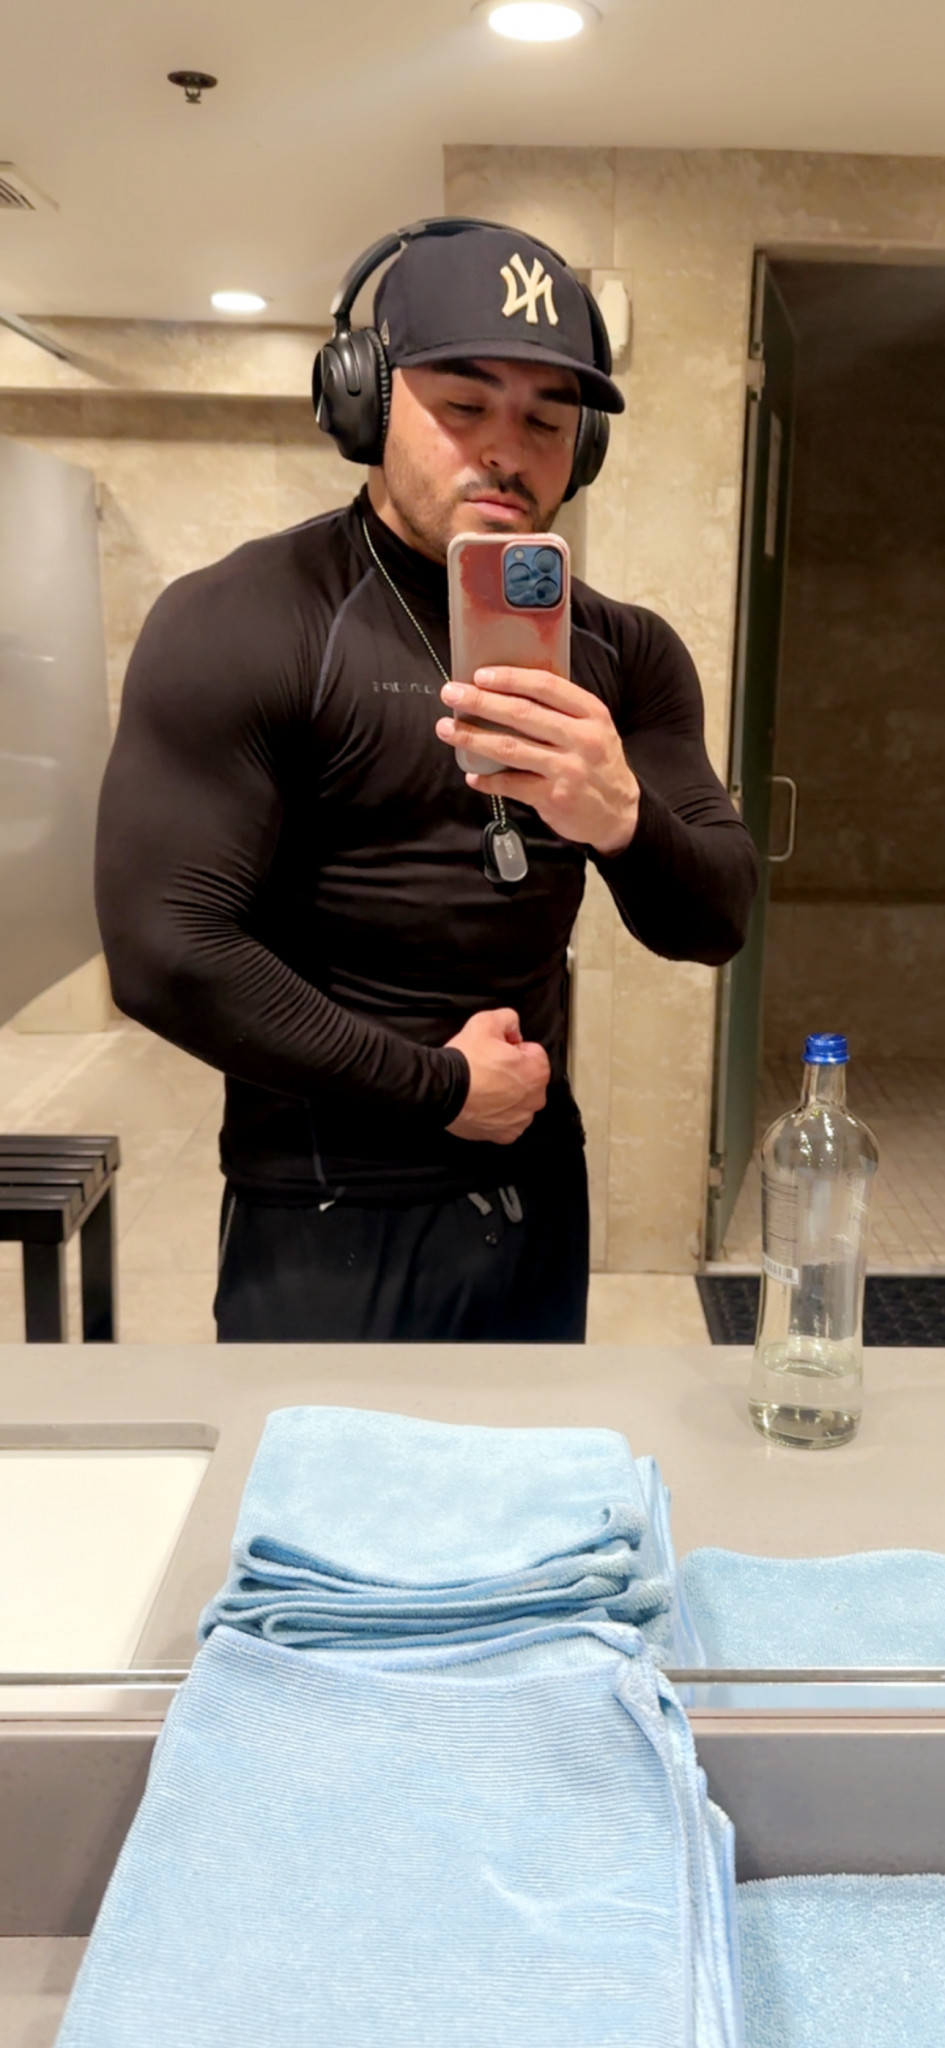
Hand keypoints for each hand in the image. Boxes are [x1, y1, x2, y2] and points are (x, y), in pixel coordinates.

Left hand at [436, 666, 640, 854]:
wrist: (620, 813)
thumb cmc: (597, 763)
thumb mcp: (594, 728)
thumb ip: (561, 711)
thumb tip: (506, 692)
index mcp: (591, 713)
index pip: (547, 687)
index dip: (510, 678)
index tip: (480, 674)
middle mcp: (582, 739)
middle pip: (522, 714)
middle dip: (480, 701)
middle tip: (451, 693)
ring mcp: (568, 770)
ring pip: (511, 749)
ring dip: (473, 738)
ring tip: (447, 729)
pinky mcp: (554, 798)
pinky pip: (512, 785)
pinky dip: (488, 780)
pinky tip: (472, 775)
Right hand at [445, 1008, 549, 1145]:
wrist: (442, 1090)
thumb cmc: (467, 1058)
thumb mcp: (486, 1021)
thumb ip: (508, 1019)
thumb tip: (513, 1030)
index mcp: (538, 1071)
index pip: (533, 1053)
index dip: (513, 1048)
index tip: (496, 1051)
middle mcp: (536, 1099)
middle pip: (528, 1080)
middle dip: (513, 1074)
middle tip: (487, 1069)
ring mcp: (521, 1120)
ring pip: (518, 1102)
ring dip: (506, 1096)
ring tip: (482, 1088)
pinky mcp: (504, 1135)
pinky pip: (506, 1122)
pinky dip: (497, 1115)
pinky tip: (481, 1105)